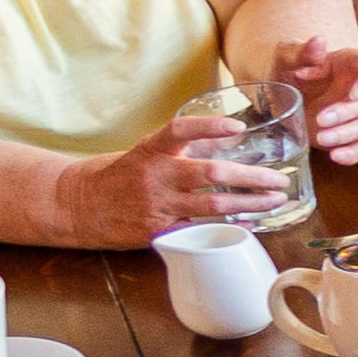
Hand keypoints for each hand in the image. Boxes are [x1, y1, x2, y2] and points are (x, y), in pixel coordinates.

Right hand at [93, 90, 269, 244]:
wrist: (78, 205)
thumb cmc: (121, 175)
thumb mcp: (147, 154)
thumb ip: (183, 149)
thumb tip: (231, 138)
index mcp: (151, 150)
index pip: (180, 130)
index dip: (209, 126)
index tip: (237, 126)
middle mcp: (156, 175)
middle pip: (211, 172)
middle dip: (252, 176)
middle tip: (279, 179)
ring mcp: (158, 205)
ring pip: (213, 205)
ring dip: (250, 203)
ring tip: (275, 200)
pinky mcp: (158, 231)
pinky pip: (201, 230)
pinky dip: (228, 227)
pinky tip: (251, 224)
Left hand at [272, 38, 357, 162]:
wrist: (283, 90)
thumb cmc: (290, 68)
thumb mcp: (289, 57)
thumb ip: (304, 52)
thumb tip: (318, 41)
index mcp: (356, 63)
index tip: (355, 92)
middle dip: (348, 112)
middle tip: (322, 118)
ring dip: (347, 134)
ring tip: (322, 137)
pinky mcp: (354, 135)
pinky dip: (351, 153)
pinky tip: (335, 156)